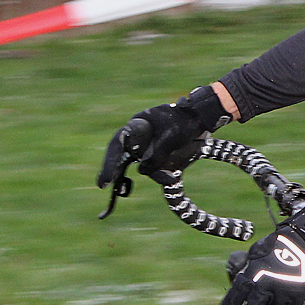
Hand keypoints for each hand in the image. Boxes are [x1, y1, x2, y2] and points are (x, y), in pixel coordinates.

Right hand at [96, 86, 230, 187]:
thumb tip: (142, 172)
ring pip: (140, 165)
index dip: (109, 160)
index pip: (118, 143)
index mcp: (137, 126)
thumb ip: (156, 155)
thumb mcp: (170, 138)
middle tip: (103, 185)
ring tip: (157, 181)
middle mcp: (138, 138)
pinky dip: (160, 174)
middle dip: (113, 170)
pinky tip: (170, 178)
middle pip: (121, 155)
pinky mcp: (157, 157)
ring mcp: (147, 148)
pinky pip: (153, 168)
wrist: (201, 119)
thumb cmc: (184, 122)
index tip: (106, 176)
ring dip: (149, 173)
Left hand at [216, 207, 304, 304]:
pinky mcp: (297, 298)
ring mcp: (281, 293)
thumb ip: (247, 267)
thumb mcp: (257, 252)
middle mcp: (264, 285)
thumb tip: (239, 278)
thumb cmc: (283, 243)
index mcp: (251, 273)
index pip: (235, 296)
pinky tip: (290, 297)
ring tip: (280, 292)